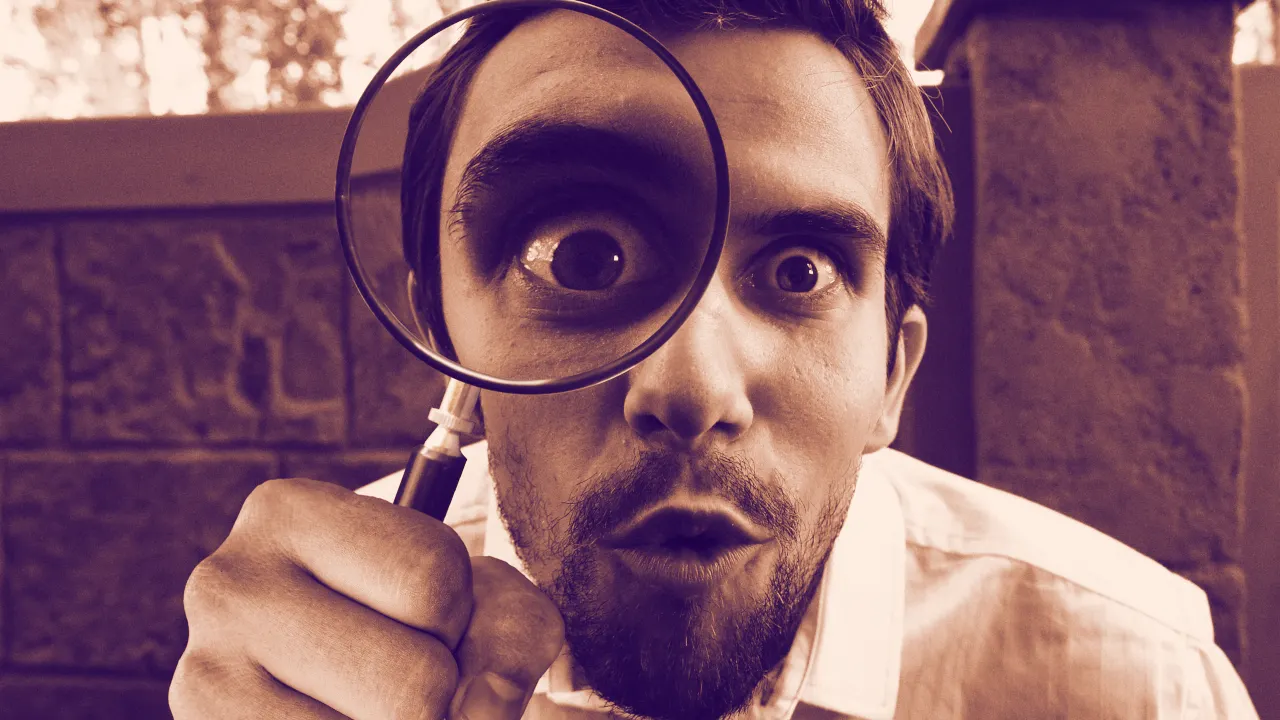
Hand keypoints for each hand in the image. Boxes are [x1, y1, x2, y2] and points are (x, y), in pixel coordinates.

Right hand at [170, 477, 565, 719]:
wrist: (337, 690)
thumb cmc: (418, 636)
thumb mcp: (483, 606)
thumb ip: (513, 638)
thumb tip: (479, 711)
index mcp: (289, 512)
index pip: (433, 580)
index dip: (458, 619)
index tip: (421, 620)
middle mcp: (225, 584)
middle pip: (415, 681)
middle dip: (437, 694)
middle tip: (399, 679)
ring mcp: (201, 676)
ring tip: (370, 707)